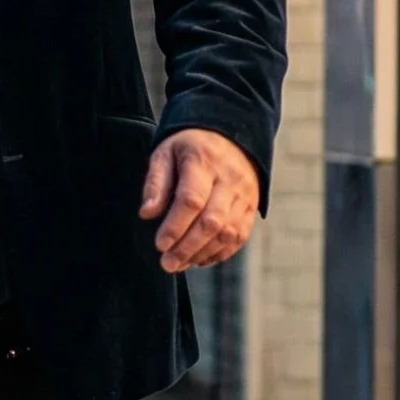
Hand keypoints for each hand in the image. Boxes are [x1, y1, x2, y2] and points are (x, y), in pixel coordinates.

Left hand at [139, 128, 259, 273]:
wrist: (231, 135)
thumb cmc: (190, 147)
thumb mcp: (166, 153)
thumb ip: (155, 183)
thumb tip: (147, 213)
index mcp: (204, 161)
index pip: (192, 199)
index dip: (175, 226)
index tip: (160, 244)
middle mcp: (229, 179)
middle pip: (212, 221)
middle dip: (187, 247)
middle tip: (167, 264)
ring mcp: (245, 194)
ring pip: (228, 233)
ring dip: (202, 254)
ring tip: (179, 264)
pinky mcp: (252, 207)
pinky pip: (239, 236)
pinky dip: (219, 253)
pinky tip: (199, 259)